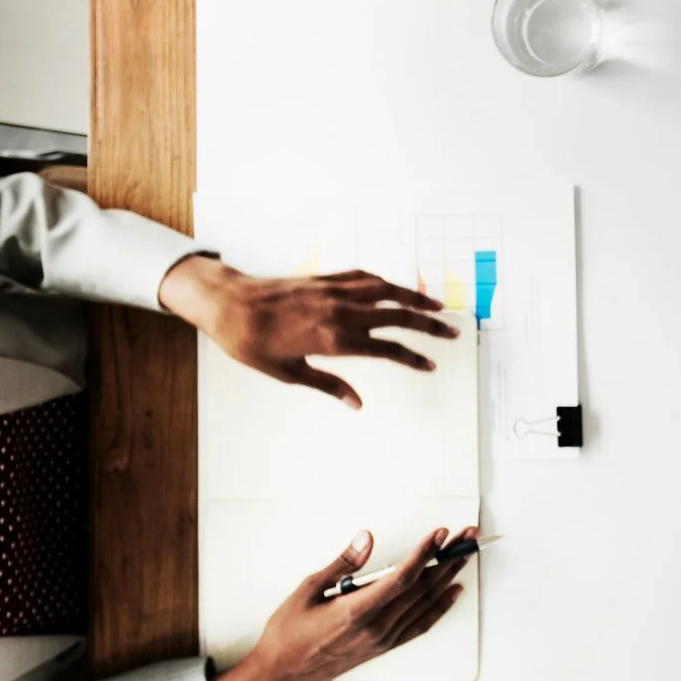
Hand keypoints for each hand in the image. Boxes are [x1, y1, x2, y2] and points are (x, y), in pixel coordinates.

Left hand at [159, 256, 455, 409]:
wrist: (227, 305)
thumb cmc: (252, 343)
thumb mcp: (289, 373)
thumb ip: (329, 385)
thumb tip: (356, 403)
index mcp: (336, 340)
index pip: (389, 349)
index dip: (414, 358)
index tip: (431, 365)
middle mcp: (341, 312)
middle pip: (398, 316)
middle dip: (430, 326)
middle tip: (453, 332)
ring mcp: (334, 291)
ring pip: (386, 290)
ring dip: (414, 298)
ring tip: (436, 306)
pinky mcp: (323, 278)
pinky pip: (363, 277)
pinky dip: (384, 282)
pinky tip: (393, 287)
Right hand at [209, 524, 473, 680]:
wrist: (282, 674)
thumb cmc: (288, 634)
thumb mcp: (307, 590)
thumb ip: (342, 564)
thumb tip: (365, 540)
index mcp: (356, 611)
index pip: (402, 578)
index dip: (424, 554)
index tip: (439, 535)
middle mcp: (375, 627)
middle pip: (421, 588)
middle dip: (446, 559)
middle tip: (465, 537)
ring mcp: (383, 639)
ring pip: (425, 604)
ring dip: (447, 578)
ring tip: (464, 555)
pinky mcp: (384, 647)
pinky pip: (420, 625)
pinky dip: (440, 607)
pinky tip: (452, 592)